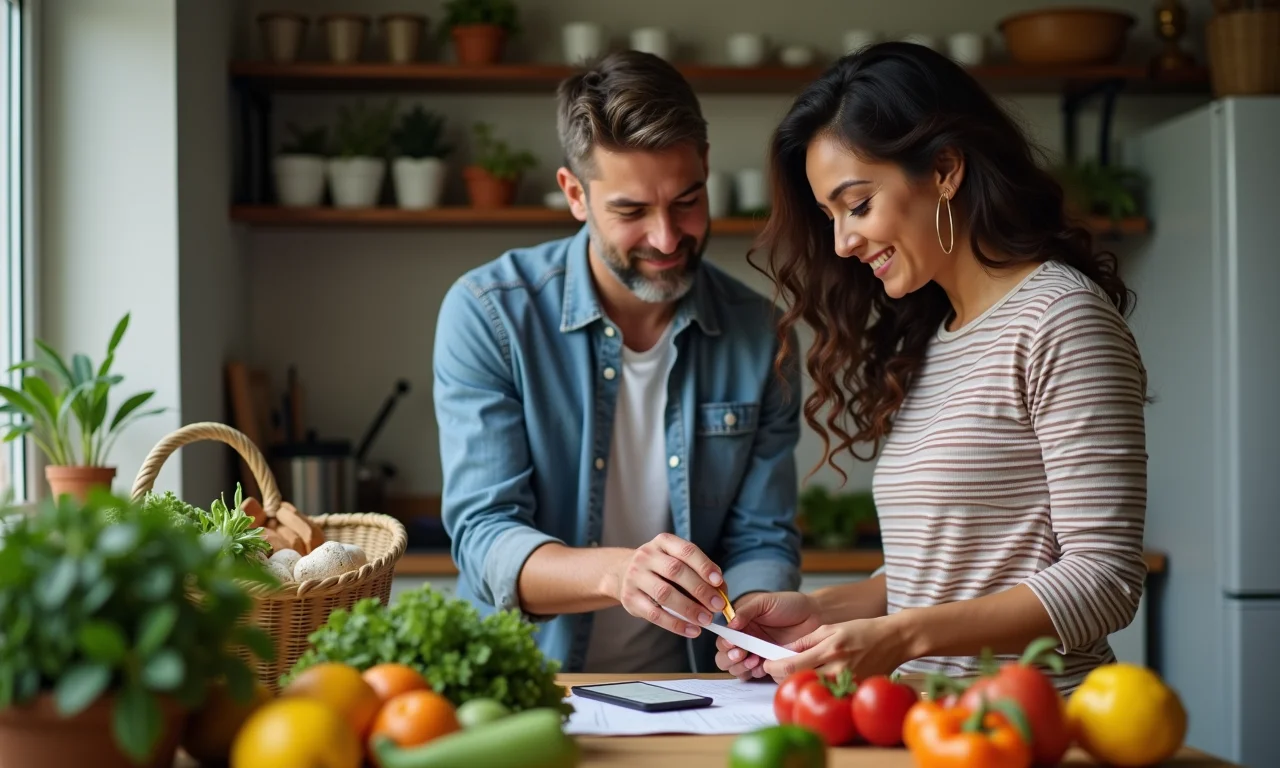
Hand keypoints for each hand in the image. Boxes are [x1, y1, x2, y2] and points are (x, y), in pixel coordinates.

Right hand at [611, 533, 726, 637]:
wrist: (623, 573)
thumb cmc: (660, 569)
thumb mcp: (677, 561)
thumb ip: (699, 573)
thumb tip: (721, 592)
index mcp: (663, 542)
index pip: (686, 550)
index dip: (704, 565)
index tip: (719, 581)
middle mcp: (646, 555)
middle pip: (676, 571)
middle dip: (700, 589)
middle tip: (718, 606)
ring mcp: (635, 576)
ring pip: (664, 593)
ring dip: (689, 609)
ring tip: (706, 620)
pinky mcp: (629, 598)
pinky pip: (655, 614)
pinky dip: (676, 624)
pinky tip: (692, 630)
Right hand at [714, 591, 821, 680]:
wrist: (815, 615)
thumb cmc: (789, 604)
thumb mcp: (765, 602)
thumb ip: (746, 611)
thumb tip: (730, 624)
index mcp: (741, 625)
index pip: (723, 638)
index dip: (724, 643)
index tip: (732, 643)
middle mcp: (746, 641)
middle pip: (724, 658)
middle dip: (729, 658)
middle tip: (741, 654)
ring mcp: (757, 654)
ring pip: (737, 669)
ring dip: (741, 668)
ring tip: (754, 660)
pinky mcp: (770, 665)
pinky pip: (755, 675)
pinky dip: (754, 673)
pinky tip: (762, 665)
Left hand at [762, 617, 906, 681]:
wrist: (893, 640)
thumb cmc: (862, 631)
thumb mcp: (830, 628)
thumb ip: (806, 640)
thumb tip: (783, 651)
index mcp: (829, 649)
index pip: (791, 665)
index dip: (773, 667)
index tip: (766, 663)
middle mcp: (838, 669)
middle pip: (798, 681)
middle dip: (782, 675)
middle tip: (779, 667)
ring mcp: (847, 682)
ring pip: (811, 688)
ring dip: (799, 681)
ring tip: (797, 670)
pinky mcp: (854, 690)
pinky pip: (827, 693)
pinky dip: (817, 686)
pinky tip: (816, 678)